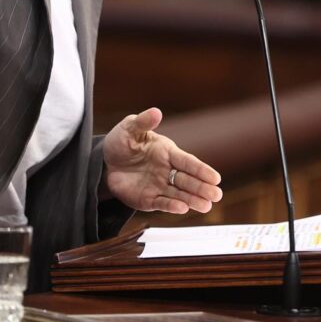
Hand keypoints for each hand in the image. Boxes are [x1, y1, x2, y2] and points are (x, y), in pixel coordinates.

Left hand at [101, 107, 222, 213]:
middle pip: (188, 180)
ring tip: (207, 207)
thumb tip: (156, 112)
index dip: (201, 170)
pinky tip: (183, 209)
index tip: (215, 178)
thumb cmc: (121, 142)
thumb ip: (143, 122)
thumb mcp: (129, 128)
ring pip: (179, 194)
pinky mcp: (148, 199)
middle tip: (217, 195)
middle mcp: (167, 170)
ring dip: (193, 200)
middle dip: (202, 188)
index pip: (188, 162)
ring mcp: (159, 186)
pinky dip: (172, 206)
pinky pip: (162, 203)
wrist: (104, 162)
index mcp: (167, 152)